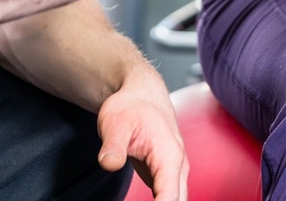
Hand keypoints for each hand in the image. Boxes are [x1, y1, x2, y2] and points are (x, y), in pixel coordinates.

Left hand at [96, 69, 187, 200]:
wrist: (141, 94)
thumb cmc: (130, 106)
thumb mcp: (114, 122)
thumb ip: (113, 145)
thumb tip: (108, 163)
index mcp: (169, 156)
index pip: (170, 197)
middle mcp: (177, 167)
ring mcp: (174, 173)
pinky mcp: (166, 177)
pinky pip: (168, 200)